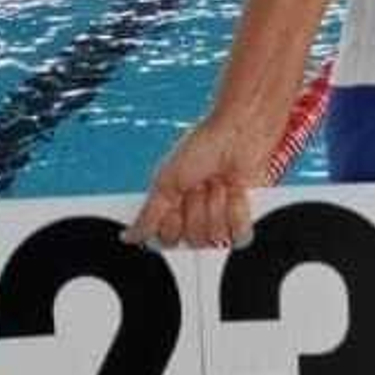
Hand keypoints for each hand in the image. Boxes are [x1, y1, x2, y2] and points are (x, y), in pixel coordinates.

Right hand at [122, 110, 280, 250]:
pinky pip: (239, 237)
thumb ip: (148, 215)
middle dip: (196, 210)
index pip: (168, 239)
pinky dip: (237, 212)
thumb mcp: (165, 181)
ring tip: (219, 184)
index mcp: (175, 211)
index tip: (177, 199)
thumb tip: (130, 237)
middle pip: (193, 240)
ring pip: (216, 238)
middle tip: (200, 186)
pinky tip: (236, 192)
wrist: (238, 134)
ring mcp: (221, 220)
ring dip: (216, 206)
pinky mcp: (245, 220)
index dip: (173, 222)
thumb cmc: (202, 147)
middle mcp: (197, 219)